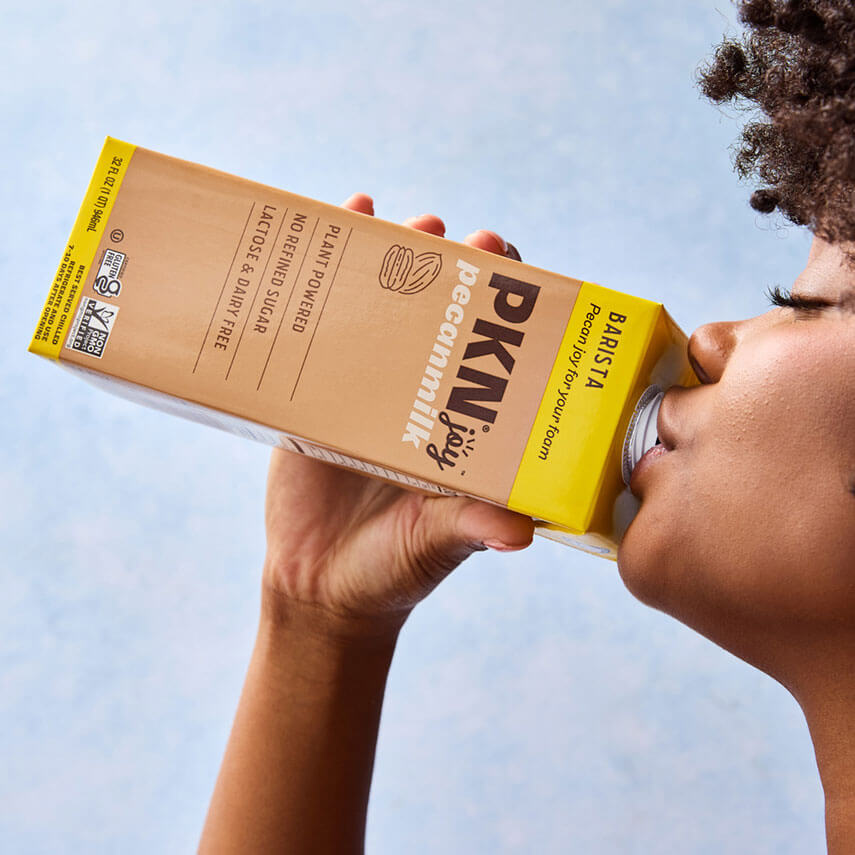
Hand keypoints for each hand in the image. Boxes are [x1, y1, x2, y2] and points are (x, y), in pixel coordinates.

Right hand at [262, 193, 533, 635]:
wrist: (320, 585)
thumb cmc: (392, 568)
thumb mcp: (435, 543)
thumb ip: (471, 529)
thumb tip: (519, 532)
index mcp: (465, 422)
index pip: (499, 347)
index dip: (512, 305)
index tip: (516, 270)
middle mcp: (423, 394)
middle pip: (445, 312)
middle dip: (459, 265)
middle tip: (465, 240)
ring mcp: (369, 387)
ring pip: (386, 306)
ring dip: (397, 254)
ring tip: (399, 220)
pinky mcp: (315, 392)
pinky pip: (321, 326)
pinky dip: (328, 276)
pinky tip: (336, 227)